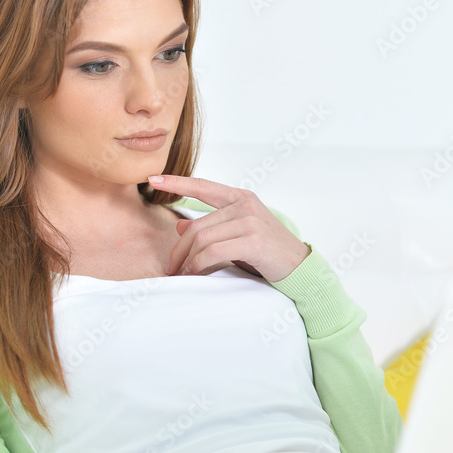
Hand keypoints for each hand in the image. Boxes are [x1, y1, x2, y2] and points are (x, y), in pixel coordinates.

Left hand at [148, 175, 309, 281]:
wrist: (299, 268)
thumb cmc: (267, 252)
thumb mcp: (238, 235)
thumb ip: (212, 228)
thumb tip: (180, 226)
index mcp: (240, 198)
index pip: (203, 187)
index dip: (176, 183)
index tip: (152, 179)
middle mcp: (244, 205)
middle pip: (196, 226)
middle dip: (179, 250)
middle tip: (171, 268)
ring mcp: (249, 221)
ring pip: (202, 240)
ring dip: (188, 261)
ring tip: (183, 274)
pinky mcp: (252, 241)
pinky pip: (213, 252)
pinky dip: (199, 265)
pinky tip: (195, 273)